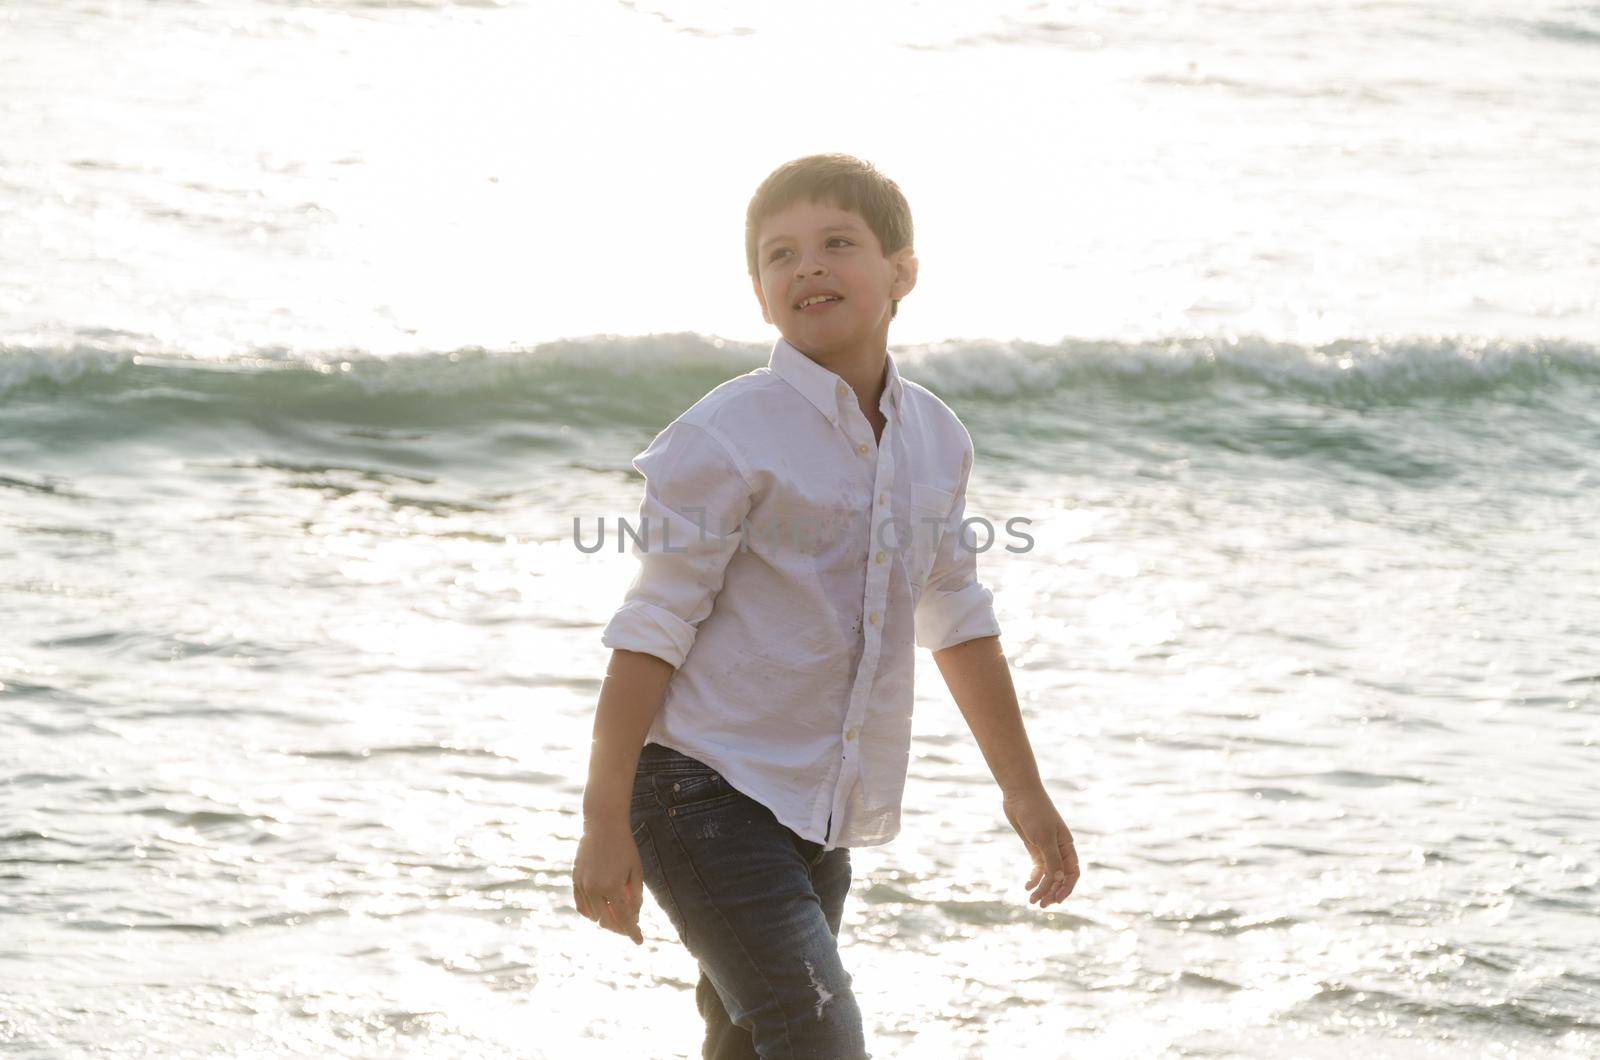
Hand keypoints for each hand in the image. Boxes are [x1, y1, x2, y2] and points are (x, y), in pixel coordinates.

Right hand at [571, 821, 644, 944]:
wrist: (603, 826)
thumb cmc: (624, 847)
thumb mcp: (636, 870)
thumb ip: (636, 895)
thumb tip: (633, 917)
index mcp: (613, 886)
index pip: (625, 918)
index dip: (633, 932)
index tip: (639, 941)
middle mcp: (595, 888)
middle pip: (607, 921)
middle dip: (620, 928)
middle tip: (630, 928)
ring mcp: (583, 885)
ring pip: (594, 916)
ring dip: (606, 920)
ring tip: (619, 915)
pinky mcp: (575, 881)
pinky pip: (581, 906)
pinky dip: (591, 913)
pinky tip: (601, 913)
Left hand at [1002, 787, 1079, 907]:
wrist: (1019, 794)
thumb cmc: (1035, 813)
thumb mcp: (1044, 838)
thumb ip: (1052, 860)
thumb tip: (1057, 881)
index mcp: (1067, 846)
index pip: (1072, 873)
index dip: (1067, 888)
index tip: (1057, 900)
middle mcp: (1059, 849)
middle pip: (1060, 877)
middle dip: (1052, 892)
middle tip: (1040, 905)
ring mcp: (1046, 848)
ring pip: (1048, 875)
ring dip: (1042, 888)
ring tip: (1032, 900)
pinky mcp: (1034, 846)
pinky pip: (1037, 867)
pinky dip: (1034, 878)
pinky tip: (1027, 886)